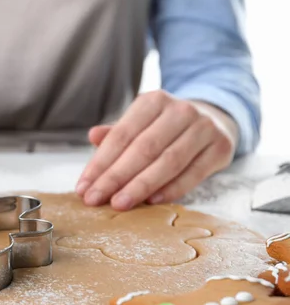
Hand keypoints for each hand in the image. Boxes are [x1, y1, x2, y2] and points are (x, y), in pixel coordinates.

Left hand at [75, 90, 237, 209]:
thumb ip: (117, 133)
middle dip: (115, 177)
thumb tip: (93, 136)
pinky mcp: (221, 148)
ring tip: (119, 204)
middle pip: (143, 149)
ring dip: (140, 186)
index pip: (122, 135)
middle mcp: (181, 110)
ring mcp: (204, 128)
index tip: (83, 188)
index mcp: (154, 100)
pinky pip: (193, 174)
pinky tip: (151, 201)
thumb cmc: (165, 127)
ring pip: (168, 162)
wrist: (214, 119)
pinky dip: (171, 189)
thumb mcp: (140, 123)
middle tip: (95, 199)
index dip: (100, 163)